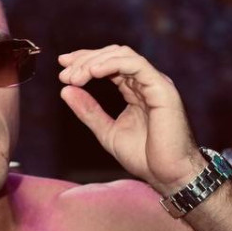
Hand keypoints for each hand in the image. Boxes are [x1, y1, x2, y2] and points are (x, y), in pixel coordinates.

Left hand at [58, 45, 204, 193]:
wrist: (168, 175)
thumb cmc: (145, 158)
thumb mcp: (107, 132)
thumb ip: (88, 111)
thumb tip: (66, 90)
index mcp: (135, 90)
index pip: (109, 65)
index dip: (85, 61)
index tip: (62, 67)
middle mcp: (146, 82)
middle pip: (113, 55)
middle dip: (86, 60)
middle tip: (64, 73)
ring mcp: (156, 83)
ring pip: (123, 55)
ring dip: (95, 62)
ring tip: (75, 76)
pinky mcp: (162, 88)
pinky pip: (136, 65)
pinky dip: (113, 64)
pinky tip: (93, 72)